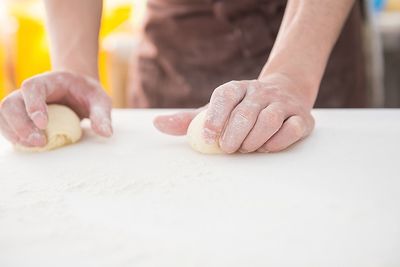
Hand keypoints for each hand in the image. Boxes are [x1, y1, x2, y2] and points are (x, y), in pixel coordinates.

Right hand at [0, 71, 111, 146]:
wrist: (78, 88)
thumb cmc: (88, 93)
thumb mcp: (100, 100)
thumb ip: (102, 115)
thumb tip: (106, 133)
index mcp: (50, 81)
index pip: (32, 88)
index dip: (33, 105)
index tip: (43, 124)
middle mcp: (30, 91)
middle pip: (11, 102)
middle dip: (21, 125)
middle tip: (39, 142)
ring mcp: (22, 103)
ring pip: (4, 114)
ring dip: (14, 133)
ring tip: (33, 147)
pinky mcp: (20, 116)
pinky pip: (6, 124)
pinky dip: (13, 136)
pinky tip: (28, 147)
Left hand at [154, 73, 314, 152]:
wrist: (285, 91)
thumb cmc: (242, 108)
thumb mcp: (216, 110)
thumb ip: (189, 120)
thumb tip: (156, 124)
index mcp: (236, 88)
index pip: (224, 97)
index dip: (215, 118)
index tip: (209, 138)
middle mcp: (260, 92)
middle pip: (246, 113)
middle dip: (235, 135)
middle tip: (228, 148)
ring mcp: (282, 103)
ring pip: (269, 120)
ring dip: (255, 139)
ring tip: (246, 148)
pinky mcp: (301, 117)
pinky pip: (292, 129)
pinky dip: (278, 141)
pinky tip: (267, 147)